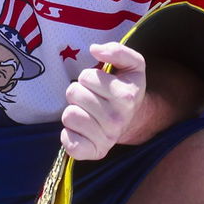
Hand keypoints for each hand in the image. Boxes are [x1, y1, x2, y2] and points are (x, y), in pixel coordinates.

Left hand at [60, 41, 146, 160]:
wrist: (133, 121)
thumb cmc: (125, 89)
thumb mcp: (131, 65)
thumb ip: (117, 51)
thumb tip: (95, 50)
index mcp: (126, 96)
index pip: (86, 77)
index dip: (88, 78)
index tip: (99, 85)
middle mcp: (118, 119)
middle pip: (74, 94)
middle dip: (79, 92)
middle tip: (91, 99)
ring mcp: (107, 138)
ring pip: (69, 115)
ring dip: (73, 110)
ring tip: (86, 112)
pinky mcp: (94, 153)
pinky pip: (69, 143)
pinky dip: (69, 135)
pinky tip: (80, 131)